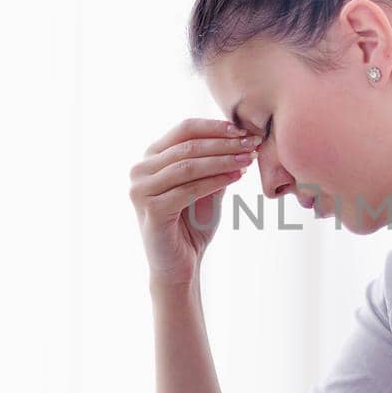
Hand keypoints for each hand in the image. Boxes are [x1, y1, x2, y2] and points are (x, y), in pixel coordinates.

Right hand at [128, 117, 256, 286]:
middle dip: (224, 143)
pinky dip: (215, 181)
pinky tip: (237, 177)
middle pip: (188, 146)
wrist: (180, 266)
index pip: (184, 130)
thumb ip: (215, 162)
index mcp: (151, 158)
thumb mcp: (206, 186)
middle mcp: (140, 170)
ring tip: (248, 159)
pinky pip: (188, 189)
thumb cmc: (193, 225)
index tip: (243, 130)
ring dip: (223, 160)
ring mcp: (141, 190)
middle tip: (251, 143)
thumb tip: (241, 136)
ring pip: (188, 165)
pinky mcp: (150, 209)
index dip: (215, 127)